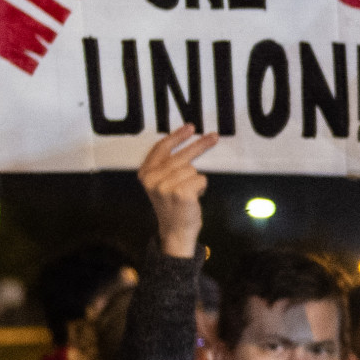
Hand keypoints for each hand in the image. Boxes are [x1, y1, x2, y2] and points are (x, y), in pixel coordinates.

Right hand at [138, 125, 217, 257]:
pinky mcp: (180, 193)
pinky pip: (200, 179)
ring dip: (196, 180)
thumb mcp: (161, 184)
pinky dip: (201, 187)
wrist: (175, 231)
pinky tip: (194, 197)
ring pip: (192, 169)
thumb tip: (187, 143)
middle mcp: (152, 179)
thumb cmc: (173, 206)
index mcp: (145, 174)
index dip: (177, 136)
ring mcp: (165, 186)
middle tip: (214, 137)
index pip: (161, 148)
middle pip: (181, 155)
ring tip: (189, 193)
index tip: (191, 127)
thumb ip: (166, 165)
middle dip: (199, 146)